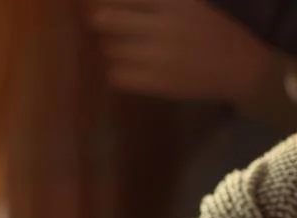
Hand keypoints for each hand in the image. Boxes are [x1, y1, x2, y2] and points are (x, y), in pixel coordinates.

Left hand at [88, 0, 271, 105]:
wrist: (240, 67)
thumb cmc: (215, 33)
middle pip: (109, 21)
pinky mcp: (157, 83)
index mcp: (175, 3)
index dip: (110, 1)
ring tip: (124, 49)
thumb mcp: (192, 6)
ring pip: (112, 50)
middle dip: (103, 22)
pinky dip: (116, 71)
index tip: (105, 4)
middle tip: (104, 25)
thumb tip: (124, 4)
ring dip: (112, 49)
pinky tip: (127, 68)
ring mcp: (159, 57)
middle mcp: (165, 27)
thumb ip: (159, 4)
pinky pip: (117, 76)